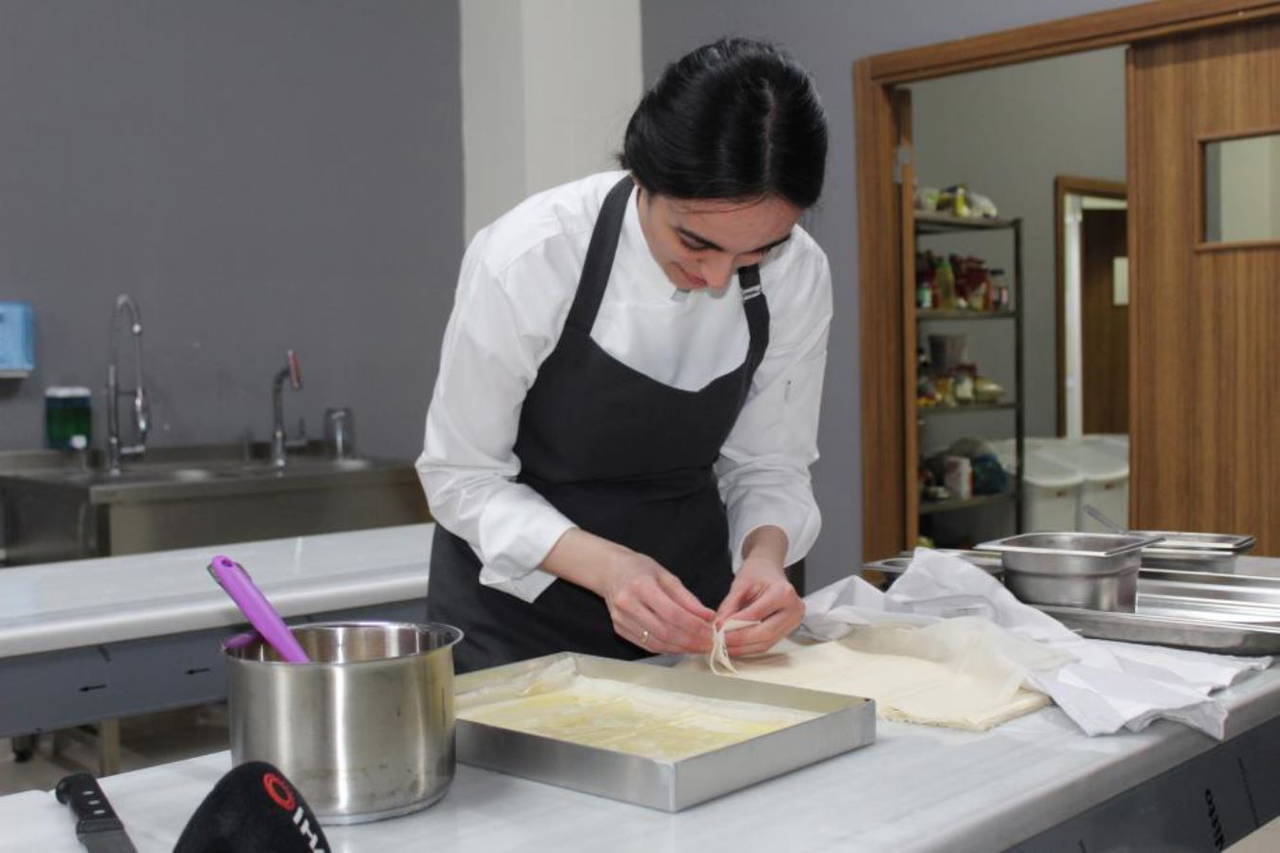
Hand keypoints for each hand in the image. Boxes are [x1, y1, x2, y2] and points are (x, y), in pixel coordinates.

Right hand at [543, 529, 713, 653]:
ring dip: (681, 648)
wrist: (609, 571)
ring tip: (699, 647)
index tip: (712, 631)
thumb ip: (687, 598)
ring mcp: (620, 619)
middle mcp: (628, 605)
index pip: (672, 613)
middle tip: (709, 644)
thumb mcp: (666, 575)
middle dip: (691, 641)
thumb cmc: (640, 569)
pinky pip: (647, 645)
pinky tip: (681, 647)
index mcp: (641, 586)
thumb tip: (709, 617)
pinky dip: (667, 649)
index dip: (694, 626)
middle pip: (664, 631)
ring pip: (656, 643)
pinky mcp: (619, 629)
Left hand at [716, 530, 802, 656]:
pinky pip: (767, 644)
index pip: (756, 615)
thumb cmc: (757, 573)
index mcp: (783, 593)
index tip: (718, 628)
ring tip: (724, 645)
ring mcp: (793, 622)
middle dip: (739, 640)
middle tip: (720, 641)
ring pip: (765, 643)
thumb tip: (719, 627)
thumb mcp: (740, 584)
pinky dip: (749, 647)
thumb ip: (729, 606)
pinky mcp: (787, 631)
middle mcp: (793, 610)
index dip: (735, 625)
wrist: (769, 570)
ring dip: (743, 648)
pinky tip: (735, 646)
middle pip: (764, 634)